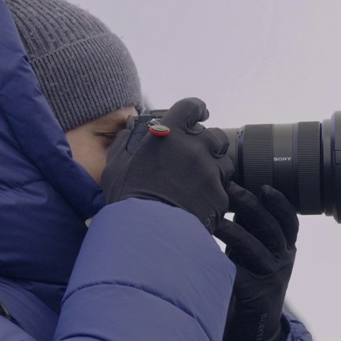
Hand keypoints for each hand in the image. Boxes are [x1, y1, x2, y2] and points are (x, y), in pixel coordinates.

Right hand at [101, 98, 233, 232]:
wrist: (147, 232)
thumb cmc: (128, 199)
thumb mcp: (115, 166)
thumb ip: (124, 144)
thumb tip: (128, 133)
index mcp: (168, 135)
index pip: (190, 107)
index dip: (197, 108)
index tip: (201, 112)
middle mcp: (193, 149)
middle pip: (216, 135)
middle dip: (212, 142)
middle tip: (202, 153)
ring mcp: (209, 172)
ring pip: (225, 163)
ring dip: (216, 168)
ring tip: (202, 181)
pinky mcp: (219, 196)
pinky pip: (223, 191)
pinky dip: (214, 195)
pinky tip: (201, 203)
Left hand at [215, 183, 297, 340]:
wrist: (254, 325)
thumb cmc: (249, 280)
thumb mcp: (253, 250)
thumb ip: (250, 228)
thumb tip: (234, 193)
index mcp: (285, 247)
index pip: (290, 220)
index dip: (280, 202)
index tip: (265, 187)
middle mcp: (283, 260)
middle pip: (272, 228)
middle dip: (251, 207)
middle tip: (231, 190)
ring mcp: (272, 278)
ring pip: (255, 248)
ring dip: (233, 232)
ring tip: (215, 220)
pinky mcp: (257, 295)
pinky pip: (239, 274)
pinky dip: (223, 262)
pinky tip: (207, 253)